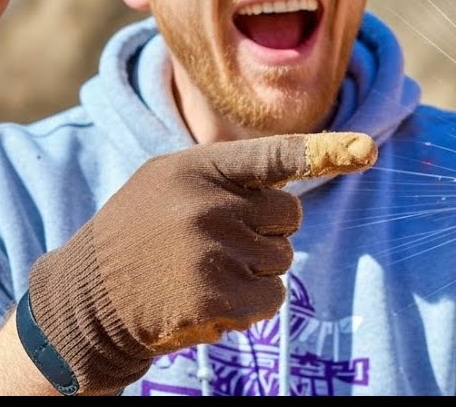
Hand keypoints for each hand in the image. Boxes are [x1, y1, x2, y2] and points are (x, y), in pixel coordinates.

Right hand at [23, 132, 378, 395]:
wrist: (88, 299)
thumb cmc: (138, 236)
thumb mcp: (169, 182)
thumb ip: (226, 175)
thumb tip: (297, 175)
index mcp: (198, 167)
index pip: (274, 155)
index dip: (325, 150)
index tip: (367, 149)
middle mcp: (209, 202)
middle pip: (289, 215)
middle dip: (266, 233)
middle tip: (216, 245)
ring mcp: (213, 249)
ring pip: (282, 258)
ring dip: (254, 271)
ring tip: (201, 272)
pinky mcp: (217, 294)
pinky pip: (272, 298)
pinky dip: (251, 306)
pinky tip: (210, 300)